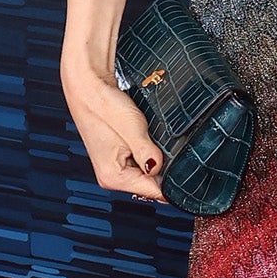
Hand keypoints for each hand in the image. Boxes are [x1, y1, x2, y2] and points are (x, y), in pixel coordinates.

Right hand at [61, 57, 165, 202]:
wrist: (89, 85)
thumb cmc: (103, 104)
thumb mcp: (132, 128)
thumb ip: (148, 153)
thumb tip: (161, 170)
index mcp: (113, 176)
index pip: (153, 192)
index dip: (173, 183)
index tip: (188, 172)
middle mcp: (112, 176)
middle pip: (151, 184)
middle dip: (165, 169)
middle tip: (172, 148)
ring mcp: (114, 167)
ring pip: (148, 172)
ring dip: (157, 158)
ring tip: (155, 139)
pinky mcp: (118, 156)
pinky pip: (142, 161)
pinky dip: (150, 151)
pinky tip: (149, 137)